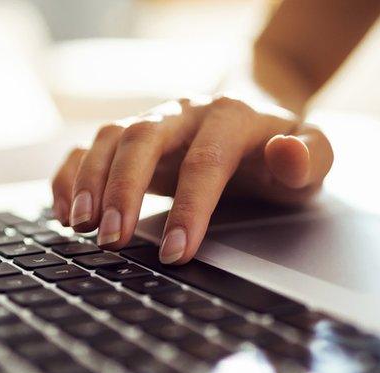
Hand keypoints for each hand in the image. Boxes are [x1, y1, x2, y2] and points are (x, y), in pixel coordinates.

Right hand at [50, 95, 332, 263]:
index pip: (206, 160)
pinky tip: (64, 212)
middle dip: (124, 190)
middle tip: (113, 240)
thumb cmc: (283, 150)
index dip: (190, 208)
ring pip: (110, 137)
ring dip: (90, 181)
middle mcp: (185, 113)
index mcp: (232, 117)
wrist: (257, 115)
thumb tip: (287, 154)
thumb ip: (311, 156)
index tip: (178, 252)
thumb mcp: (315, 155)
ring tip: (81, 228)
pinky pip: (88, 147)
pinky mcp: (130, 139)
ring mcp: (154, 122)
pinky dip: (69, 176)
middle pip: (143, 138)